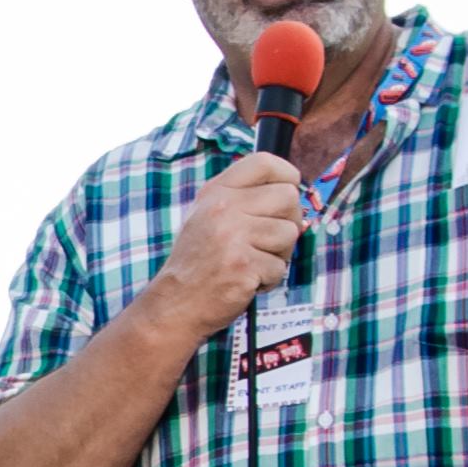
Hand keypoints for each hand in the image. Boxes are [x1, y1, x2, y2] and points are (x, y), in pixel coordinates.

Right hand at [138, 152, 307, 337]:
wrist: (174, 304)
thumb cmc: (199, 263)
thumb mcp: (209, 217)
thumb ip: (243, 199)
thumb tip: (293, 192)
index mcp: (216, 193)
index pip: (263, 162)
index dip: (286, 174)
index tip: (288, 190)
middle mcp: (222, 209)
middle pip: (288, 196)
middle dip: (289, 221)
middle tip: (270, 240)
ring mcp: (232, 237)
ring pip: (290, 233)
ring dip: (279, 254)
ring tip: (253, 263)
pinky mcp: (243, 265)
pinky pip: (280, 267)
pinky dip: (269, 279)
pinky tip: (246, 281)